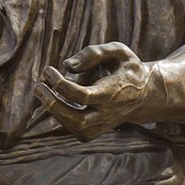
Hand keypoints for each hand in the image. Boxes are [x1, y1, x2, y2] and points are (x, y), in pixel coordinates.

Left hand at [38, 42, 158, 141]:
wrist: (145, 94)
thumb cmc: (127, 69)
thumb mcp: (118, 52)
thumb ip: (94, 54)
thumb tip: (67, 66)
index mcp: (113, 93)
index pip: (83, 96)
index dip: (61, 84)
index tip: (49, 70)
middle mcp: (108, 114)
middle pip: (77, 120)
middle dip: (53, 105)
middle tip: (39, 87)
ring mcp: (102, 126)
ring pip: (74, 129)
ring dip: (54, 111)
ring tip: (42, 91)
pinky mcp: (95, 132)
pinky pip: (74, 131)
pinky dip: (60, 118)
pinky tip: (53, 101)